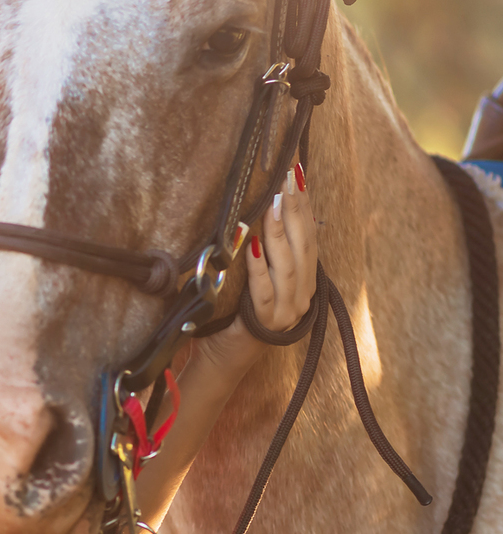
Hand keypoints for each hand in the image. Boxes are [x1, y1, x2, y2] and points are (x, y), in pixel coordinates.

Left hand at [195, 163, 316, 376]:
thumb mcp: (260, 279)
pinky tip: (251, 244)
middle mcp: (301, 298)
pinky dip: (257, 267)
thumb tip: (270, 206)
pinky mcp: (263, 325)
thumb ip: (271, 253)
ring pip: (286, 267)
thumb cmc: (237, 314)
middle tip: (287, 178)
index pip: (309, 237)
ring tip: (272, 204)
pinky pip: (261, 292)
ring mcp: (285, 313)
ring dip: (279, 233)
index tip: (297, 174)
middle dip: (295, 210)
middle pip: (302, 247)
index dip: (305, 205)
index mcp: (305, 284)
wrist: (224, 359)